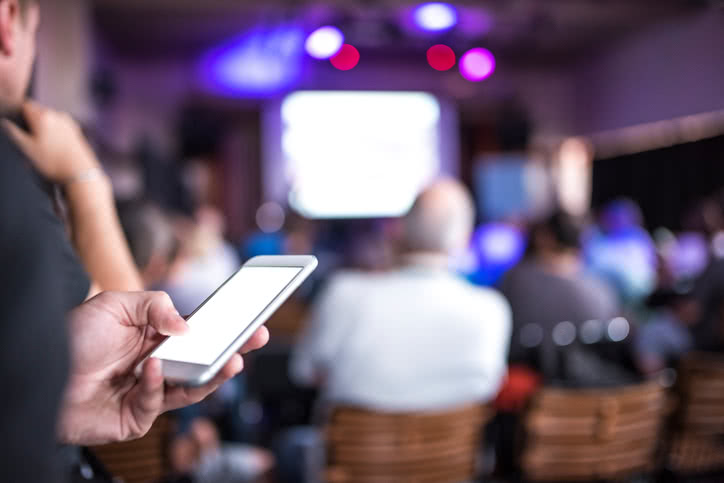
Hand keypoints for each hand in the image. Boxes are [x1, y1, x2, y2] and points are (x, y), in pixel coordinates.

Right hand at [2, 100, 98, 183]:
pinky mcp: (76, 131)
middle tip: (29, 139)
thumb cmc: (52, 162)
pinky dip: (55, 133)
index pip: (26, 105)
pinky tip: (54, 147)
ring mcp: (69, 122)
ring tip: (42, 146)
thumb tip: (6, 122)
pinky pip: (60, 127)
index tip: (17, 125)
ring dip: (44, 127)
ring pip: (50, 119)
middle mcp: (57, 115)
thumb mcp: (27, 149)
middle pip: (38, 111)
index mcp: (43, 116)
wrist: (80, 173)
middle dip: (32, 122)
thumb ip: (14, 132)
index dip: (19, 114)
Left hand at [58, 291, 268, 444]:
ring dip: (214, 375)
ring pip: (193, 388)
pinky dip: (157, 384)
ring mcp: (149, 392)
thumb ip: (156, 306)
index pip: (201, 334)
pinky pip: (158, 402)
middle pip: (205, 362)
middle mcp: (158, 364)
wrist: (37, 372)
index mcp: (157, 337)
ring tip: (230, 362)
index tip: (251, 320)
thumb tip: (189, 326)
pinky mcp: (137, 417)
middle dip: (233, 351)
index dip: (226, 328)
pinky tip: (149, 369)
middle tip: (255, 340)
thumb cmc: (72, 338)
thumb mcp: (116, 305)